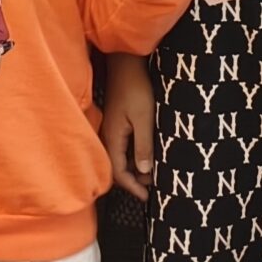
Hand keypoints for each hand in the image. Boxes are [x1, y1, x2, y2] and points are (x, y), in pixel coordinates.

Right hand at [103, 53, 156, 201]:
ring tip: (152, 170)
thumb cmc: (136, 88)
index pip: (119, 172)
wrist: (126, 64)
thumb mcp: (144, 118)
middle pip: (117, 168)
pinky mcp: (116, 123)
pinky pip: (122, 147)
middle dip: (134, 180)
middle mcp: (108, 136)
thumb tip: (144, 171)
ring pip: (120, 158)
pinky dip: (133, 156)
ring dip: (134, 168)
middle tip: (153, 183)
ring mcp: (111, 129)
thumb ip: (143, 146)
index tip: (147, 197)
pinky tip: (145, 153)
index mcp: (112, 137)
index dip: (133, 187)